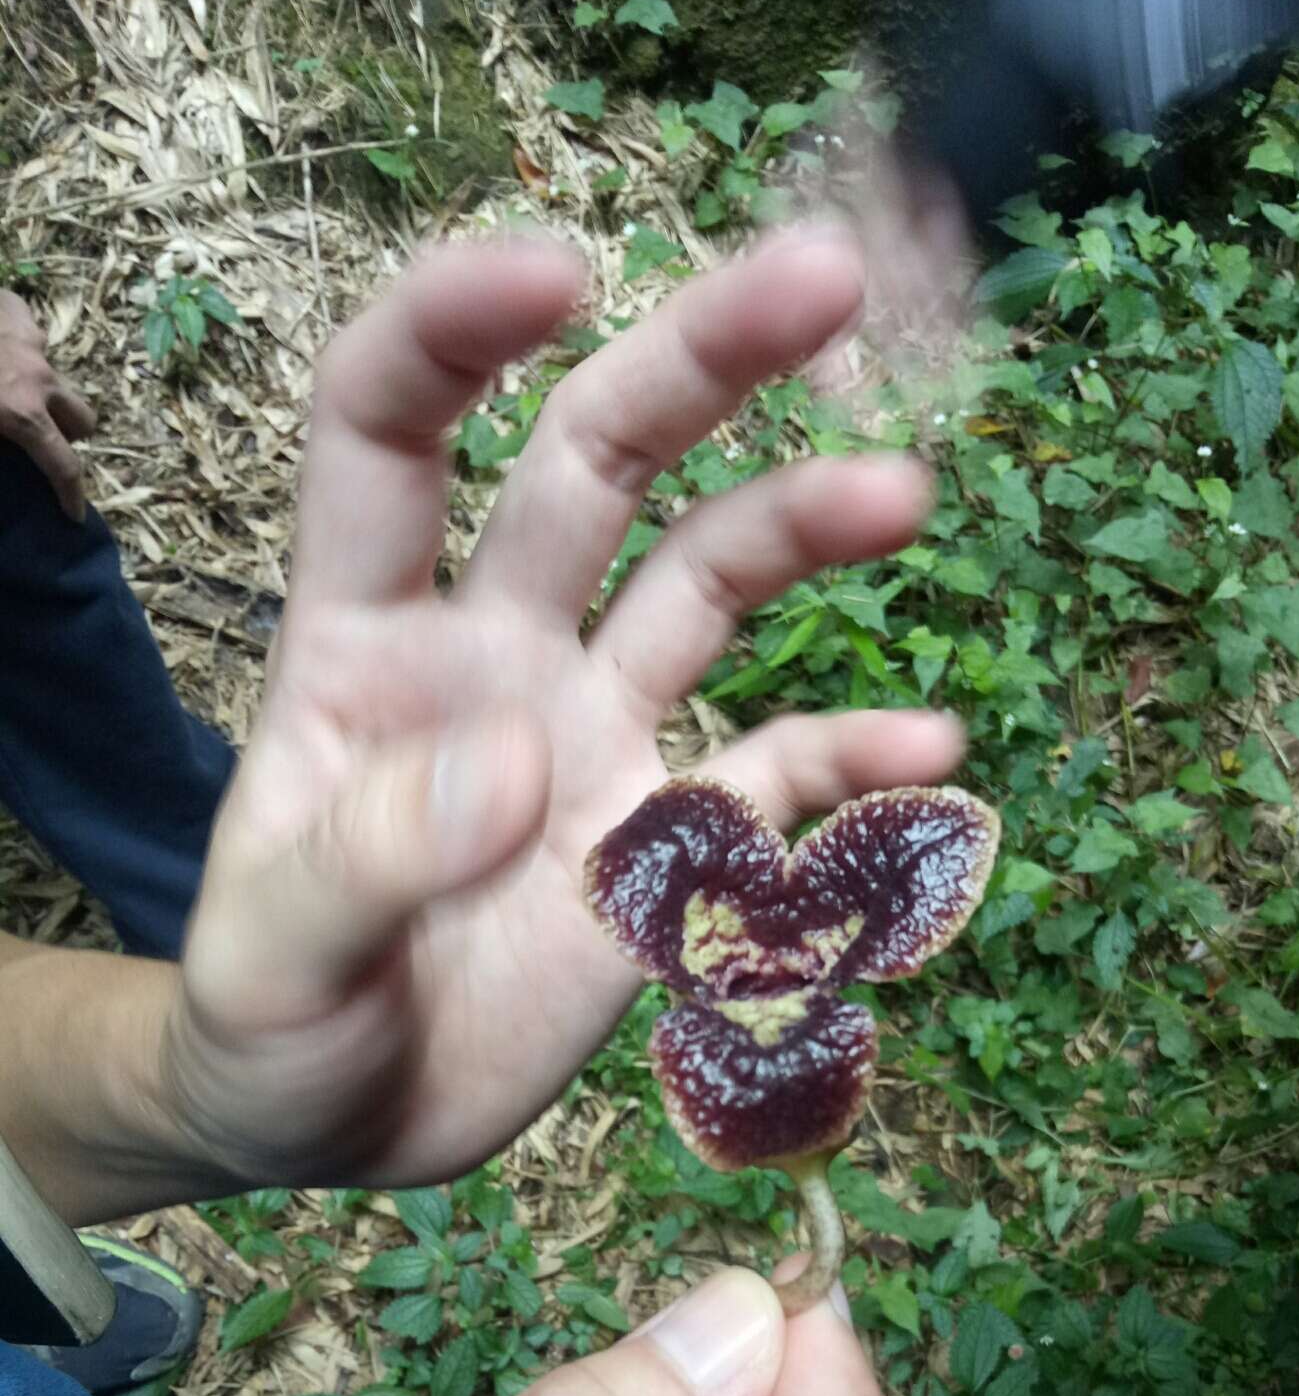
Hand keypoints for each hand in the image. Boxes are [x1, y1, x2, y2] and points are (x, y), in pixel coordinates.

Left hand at [0, 290, 96, 521]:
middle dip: (68, 432)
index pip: (64, 465)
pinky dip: (17, 343)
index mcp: (23, 414)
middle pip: (82, 418)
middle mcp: (39, 378)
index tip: (73, 513)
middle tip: (41, 435)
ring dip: (40, 387)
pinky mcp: (14, 308)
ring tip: (5, 383)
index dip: (71, 494)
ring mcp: (30, 340)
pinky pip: (29, 331)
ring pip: (55, 373)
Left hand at [168, 231, 961, 1190]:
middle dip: (697, 363)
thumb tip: (520, 766)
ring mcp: (592, 735)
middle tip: (825, 278)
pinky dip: (853, 762)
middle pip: (595, 463)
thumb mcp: (271, 956)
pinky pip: (778, 773)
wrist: (345, 1125)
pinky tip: (931, 754)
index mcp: (362, 640)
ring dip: (800, 526)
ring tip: (900, 495)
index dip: (454, 331)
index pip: (388, 432)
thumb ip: (373, 858)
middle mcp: (494, 651)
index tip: (557, 270)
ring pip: (707, 584)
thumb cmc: (270, 1022)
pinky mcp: (667, 836)